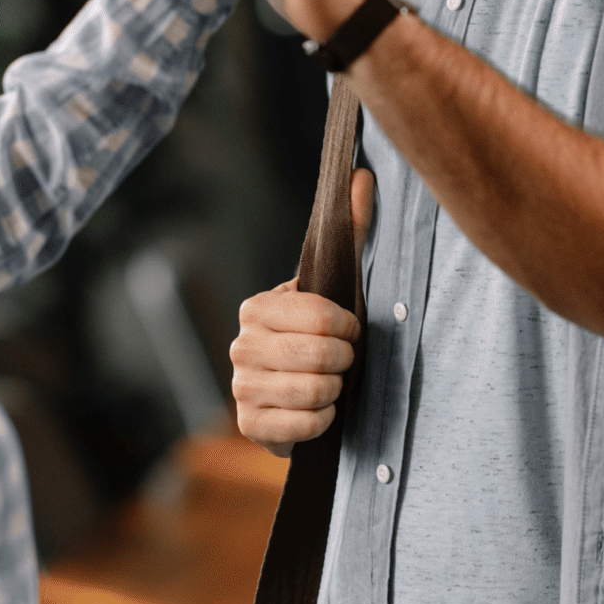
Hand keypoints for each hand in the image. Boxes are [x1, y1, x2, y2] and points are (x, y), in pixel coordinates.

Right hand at [228, 169, 373, 452]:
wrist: (308, 394)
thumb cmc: (325, 336)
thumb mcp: (339, 284)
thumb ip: (351, 232)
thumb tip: (363, 176)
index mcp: (257, 308)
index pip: (318, 315)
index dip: (348, 326)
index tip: (353, 329)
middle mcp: (240, 346)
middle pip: (319, 355)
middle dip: (346, 360)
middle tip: (347, 361)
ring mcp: (240, 388)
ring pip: (315, 391)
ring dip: (337, 390)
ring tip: (333, 384)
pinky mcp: (250, 426)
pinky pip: (305, 426)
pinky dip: (325, 420)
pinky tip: (322, 410)